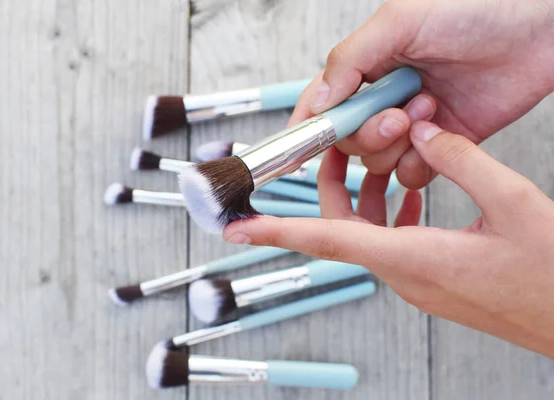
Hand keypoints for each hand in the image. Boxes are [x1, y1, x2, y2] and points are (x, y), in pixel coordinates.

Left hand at [224, 121, 553, 357]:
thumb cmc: (549, 276)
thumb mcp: (512, 203)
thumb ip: (460, 161)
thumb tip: (421, 134)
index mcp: (415, 259)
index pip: (327, 240)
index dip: (276, 232)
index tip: (237, 228)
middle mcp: (405, 275)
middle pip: (341, 230)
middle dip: (329, 188)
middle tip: (334, 152)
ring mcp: (416, 282)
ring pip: (365, 235)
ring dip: (364, 197)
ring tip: (380, 160)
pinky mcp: (430, 280)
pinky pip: (391, 243)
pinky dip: (388, 214)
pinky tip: (409, 192)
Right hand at [290, 0, 553, 188]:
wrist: (539, 30)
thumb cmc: (477, 8)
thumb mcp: (400, 22)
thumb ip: (350, 60)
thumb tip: (318, 102)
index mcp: (368, 66)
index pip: (323, 103)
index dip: (308, 126)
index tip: (298, 147)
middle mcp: (385, 98)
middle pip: (348, 140)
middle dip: (367, 135)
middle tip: (396, 116)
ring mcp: (413, 124)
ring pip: (377, 161)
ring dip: (398, 145)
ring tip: (429, 108)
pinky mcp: (442, 144)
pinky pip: (411, 174)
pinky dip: (418, 163)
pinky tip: (437, 135)